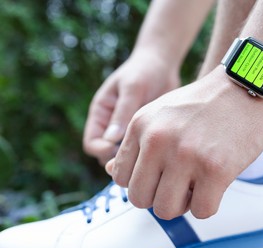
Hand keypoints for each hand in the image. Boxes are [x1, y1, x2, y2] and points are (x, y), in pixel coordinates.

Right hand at [83, 50, 179, 164]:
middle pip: (107, 155)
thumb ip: (122, 112)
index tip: (123, 152)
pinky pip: (141, 150)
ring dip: (136, 158)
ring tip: (153, 153)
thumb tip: (110, 140)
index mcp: (101, 114)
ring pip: (125, 156)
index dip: (104, 152)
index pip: (92, 144)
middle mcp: (111, 125)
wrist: (163, 65)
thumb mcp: (132, 89)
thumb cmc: (144, 71)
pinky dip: (148, 153)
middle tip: (142, 157)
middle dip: (120, 160)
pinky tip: (162, 149)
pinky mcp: (143, 133)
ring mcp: (127, 131)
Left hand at [106, 66, 262, 219]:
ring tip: (196, 186)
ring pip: (166, 210)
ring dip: (182, 205)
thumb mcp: (161, 113)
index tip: (159, 177)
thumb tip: (111, 170)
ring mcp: (186, 155)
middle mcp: (158, 140)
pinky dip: (207, 205)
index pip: (119, 177)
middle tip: (178, 186)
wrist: (245, 85)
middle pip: (139, 199)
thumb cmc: (204, 103)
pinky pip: (201, 211)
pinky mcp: (216, 169)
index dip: (141, 182)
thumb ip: (136, 143)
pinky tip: (215, 187)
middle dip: (158, 198)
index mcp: (140, 126)